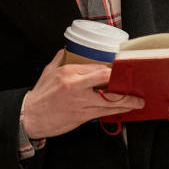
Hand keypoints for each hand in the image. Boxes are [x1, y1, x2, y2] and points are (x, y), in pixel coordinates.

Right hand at [22, 50, 144, 138]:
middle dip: (123, 83)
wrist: (30, 117)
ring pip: (109, 100)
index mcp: (68, 72)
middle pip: (106, 80)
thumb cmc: (39, 96)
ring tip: (138, 102)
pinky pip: (104, 112)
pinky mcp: (81, 116)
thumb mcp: (48, 72)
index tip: (122, 71)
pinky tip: (124, 110)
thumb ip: (59, 59)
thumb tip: (67, 51)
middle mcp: (76, 86)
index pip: (96, 68)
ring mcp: (80, 102)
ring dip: (126, 101)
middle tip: (136, 85)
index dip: (112, 71)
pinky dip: (116, 111)